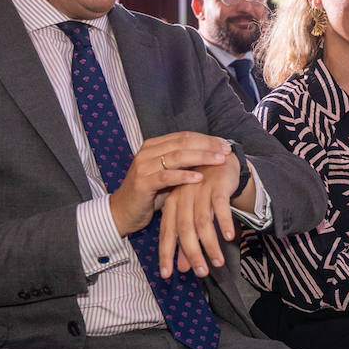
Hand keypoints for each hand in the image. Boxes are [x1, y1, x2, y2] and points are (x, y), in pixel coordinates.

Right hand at [108, 132, 230, 236]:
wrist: (122, 212)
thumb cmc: (149, 194)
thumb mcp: (167, 175)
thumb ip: (182, 164)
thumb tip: (211, 156)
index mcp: (154, 146)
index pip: (184, 136)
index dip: (206, 139)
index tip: (224, 144)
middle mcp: (147, 152)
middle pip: (183, 142)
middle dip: (207, 145)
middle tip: (226, 151)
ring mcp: (143, 166)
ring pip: (177, 156)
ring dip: (201, 157)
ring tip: (218, 161)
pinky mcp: (142, 183)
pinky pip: (167, 176)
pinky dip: (184, 176)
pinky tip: (199, 177)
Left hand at [158, 153, 241, 278]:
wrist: (219, 161)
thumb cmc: (202, 193)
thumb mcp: (191, 215)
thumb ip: (185, 241)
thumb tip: (182, 269)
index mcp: (172, 204)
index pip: (166, 232)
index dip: (166, 254)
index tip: (166, 275)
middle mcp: (183, 197)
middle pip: (184, 229)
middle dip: (191, 253)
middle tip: (200, 273)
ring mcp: (199, 191)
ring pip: (202, 221)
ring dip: (210, 243)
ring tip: (218, 262)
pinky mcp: (217, 186)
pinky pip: (220, 205)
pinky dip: (224, 221)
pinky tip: (229, 237)